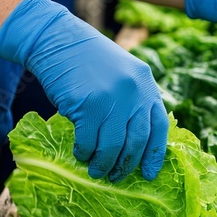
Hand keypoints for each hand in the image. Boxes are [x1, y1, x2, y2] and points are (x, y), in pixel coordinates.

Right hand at [0, 0, 167, 181]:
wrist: (57, 40)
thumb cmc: (88, 60)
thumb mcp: (122, 73)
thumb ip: (133, 99)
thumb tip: (136, 141)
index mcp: (145, 83)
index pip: (159, 126)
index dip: (155, 153)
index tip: (149, 173)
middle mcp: (133, 92)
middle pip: (137, 141)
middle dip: (127, 164)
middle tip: (117, 176)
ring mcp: (111, 99)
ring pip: (113, 146)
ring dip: (105, 164)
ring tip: (98, 171)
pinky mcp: (87, 105)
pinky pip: (89, 141)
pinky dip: (85, 153)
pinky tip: (81, 155)